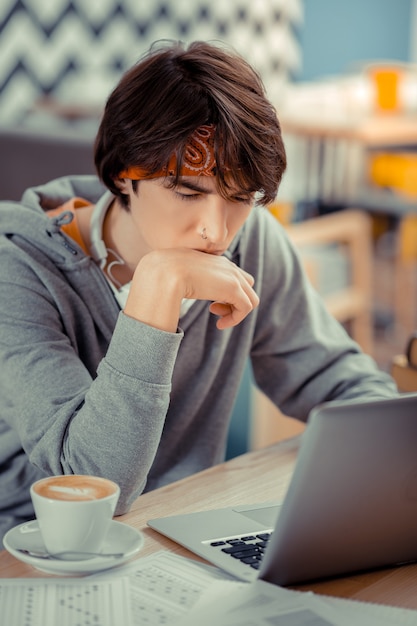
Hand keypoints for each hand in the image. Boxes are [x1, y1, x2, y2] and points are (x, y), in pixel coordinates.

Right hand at [124, 248, 258, 331]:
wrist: (163, 272)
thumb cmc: (163, 276)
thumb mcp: (177, 275)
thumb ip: (185, 279)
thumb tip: (177, 289)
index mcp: (215, 261)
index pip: (234, 276)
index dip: (226, 293)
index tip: (210, 304)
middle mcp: (228, 266)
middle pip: (247, 285)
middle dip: (234, 302)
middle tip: (214, 310)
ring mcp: (232, 276)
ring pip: (251, 298)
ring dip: (236, 313)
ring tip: (218, 320)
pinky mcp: (234, 289)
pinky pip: (246, 307)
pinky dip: (235, 319)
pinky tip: (219, 325)